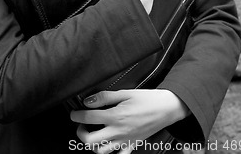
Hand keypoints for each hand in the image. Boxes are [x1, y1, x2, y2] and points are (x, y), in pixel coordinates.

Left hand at [70, 89, 189, 153]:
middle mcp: (118, 131)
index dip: (76, 115)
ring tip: (92, 133)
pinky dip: (111, 152)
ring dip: (92, 144)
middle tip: (81, 124)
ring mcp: (125, 141)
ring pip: (101, 152)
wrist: (166, 108)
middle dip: (80, 132)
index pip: (88, 118)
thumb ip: (105, 97)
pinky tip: (108, 144)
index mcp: (116, 116)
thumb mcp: (125, 93)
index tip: (74, 112)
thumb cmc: (147, 99)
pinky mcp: (131, 146)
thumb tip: (88, 101)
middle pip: (90, 141)